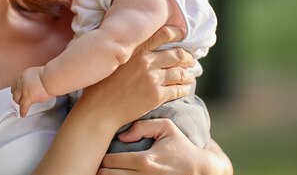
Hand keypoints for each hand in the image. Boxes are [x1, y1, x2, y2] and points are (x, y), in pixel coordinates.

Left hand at [11, 66, 53, 116]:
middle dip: (17, 95)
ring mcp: (24, 90)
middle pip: (14, 91)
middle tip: (20, 99)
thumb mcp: (37, 74)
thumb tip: (35, 84)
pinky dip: (23, 111)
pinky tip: (23, 114)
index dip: (17, 88)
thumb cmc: (49, 76)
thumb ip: (33, 79)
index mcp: (24, 75)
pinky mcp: (28, 98)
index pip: (15, 83)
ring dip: (19, 103)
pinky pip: (23, 107)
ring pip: (16, 99)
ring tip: (21, 106)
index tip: (18, 91)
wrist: (51, 78)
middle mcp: (21, 82)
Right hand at [77, 26, 194, 128]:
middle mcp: (146, 61)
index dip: (177, 33)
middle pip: (177, 54)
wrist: (99, 109)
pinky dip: (184, 89)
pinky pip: (177, 90)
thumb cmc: (101, 84)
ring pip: (180, 73)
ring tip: (190, 76)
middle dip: (187, 57)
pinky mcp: (156, 96)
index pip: (164, 34)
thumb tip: (138, 45)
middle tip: (191, 60)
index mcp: (136, 49)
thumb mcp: (113, 60)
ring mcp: (152, 79)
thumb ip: (128, 51)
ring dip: (188, 74)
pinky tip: (185, 89)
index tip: (182, 35)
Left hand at [99, 119, 232, 174]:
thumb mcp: (167, 128)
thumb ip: (143, 126)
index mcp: (145, 161)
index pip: (111, 161)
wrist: (201, 172)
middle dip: (100, 168)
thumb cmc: (182, 148)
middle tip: (96, 161)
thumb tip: (122, 136)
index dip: (101, 157)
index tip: (99, 151)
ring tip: (102, 170)